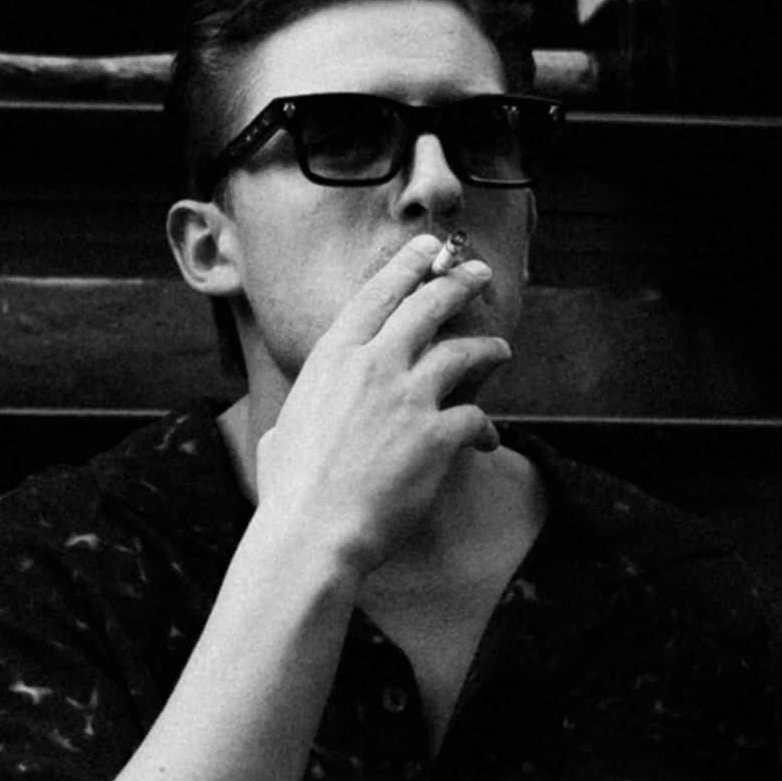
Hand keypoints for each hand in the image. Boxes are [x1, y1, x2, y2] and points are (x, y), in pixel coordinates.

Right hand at [251, 232, 511, 587]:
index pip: (377, 293)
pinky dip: (484, 428)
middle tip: (477, 274)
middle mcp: (374, 365)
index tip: (428, 248)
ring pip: (463, 353)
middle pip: (428, 306)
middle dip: (458, 283)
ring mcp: (409, 398)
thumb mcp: (281, 432)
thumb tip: (291, 426)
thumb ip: (302, 414)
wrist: (312, 532)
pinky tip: (487, 440)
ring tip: (500, 350)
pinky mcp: (437, 435)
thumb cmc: (288, 492)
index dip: (408, 265)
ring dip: (488, 349)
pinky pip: (475, 417)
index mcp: (332, 357)